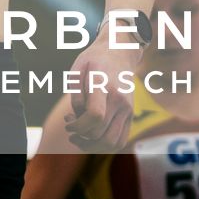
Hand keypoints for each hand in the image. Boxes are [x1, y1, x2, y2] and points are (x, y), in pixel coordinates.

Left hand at [65, 35, 135, 150]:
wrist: (119, 52)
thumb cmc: (94, 60)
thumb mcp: (77, 70)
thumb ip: (75, 95)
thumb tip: (76, 118)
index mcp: (104, 86)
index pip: (95, 116)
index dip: (78, 126)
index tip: (68, 123)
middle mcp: (120, 101)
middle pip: (102, 133)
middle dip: (81, 136)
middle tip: (70, 127)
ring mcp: (128, 109)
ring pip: (113, 142)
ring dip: (93, 146)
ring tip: (78, 137)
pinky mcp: (130, 115)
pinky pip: (121, 140)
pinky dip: (105, 145)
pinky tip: (91, 137)